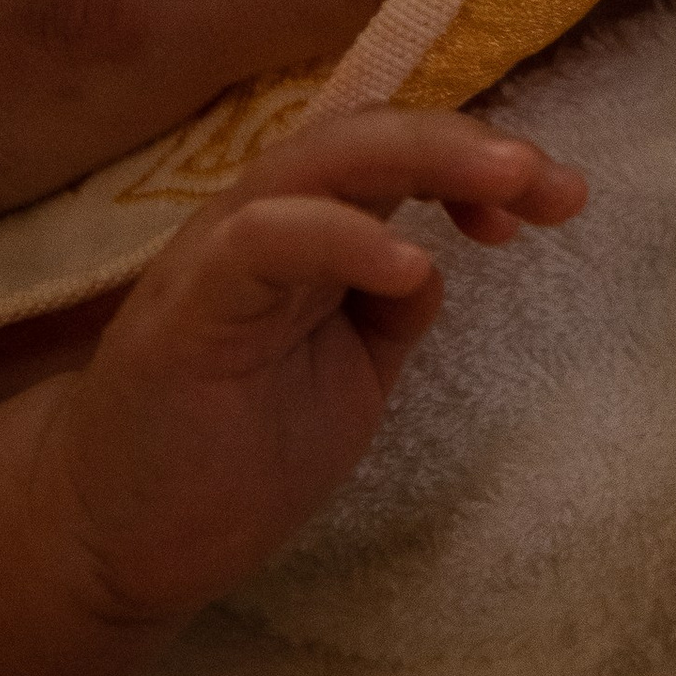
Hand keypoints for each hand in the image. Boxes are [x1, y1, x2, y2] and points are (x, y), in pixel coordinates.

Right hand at [39, 110, 584, 631]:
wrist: (117, 538)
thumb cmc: (231, 449)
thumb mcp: (350, 372)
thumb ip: (394, 308)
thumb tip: (445, 256)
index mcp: (311, 227)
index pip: (402, 157)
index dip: (483, 162)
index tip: (558, 201)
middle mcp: (268, 218)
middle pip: (373, 137)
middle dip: (471, 143)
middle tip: (550, 175)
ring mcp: (222, 252)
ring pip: (323, 160)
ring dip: (424, 159)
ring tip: (506, 184)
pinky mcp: (186, 305)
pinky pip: (264, 239)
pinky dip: (340, 235)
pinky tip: (408, 264)